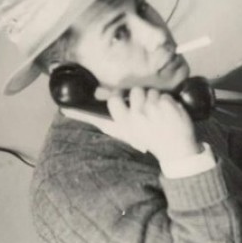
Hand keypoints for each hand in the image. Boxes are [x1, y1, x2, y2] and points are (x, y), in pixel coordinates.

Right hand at [61, 87, 200, 163]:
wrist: (175, 151)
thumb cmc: (146, 140)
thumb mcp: (121, 131)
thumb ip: (99, 117)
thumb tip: (66, 109)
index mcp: (124, 123)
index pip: (115, 99)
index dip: (120, 97)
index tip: (124, 101)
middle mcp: (136, 116)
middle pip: (136, 91)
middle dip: (143, 98)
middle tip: (147, 112)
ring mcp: (153, 110)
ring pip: (152, 91)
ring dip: (157, 100)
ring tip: (159, 115)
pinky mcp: (168, 106)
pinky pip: (166, 95)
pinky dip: (170, 103)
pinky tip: (170, 115)